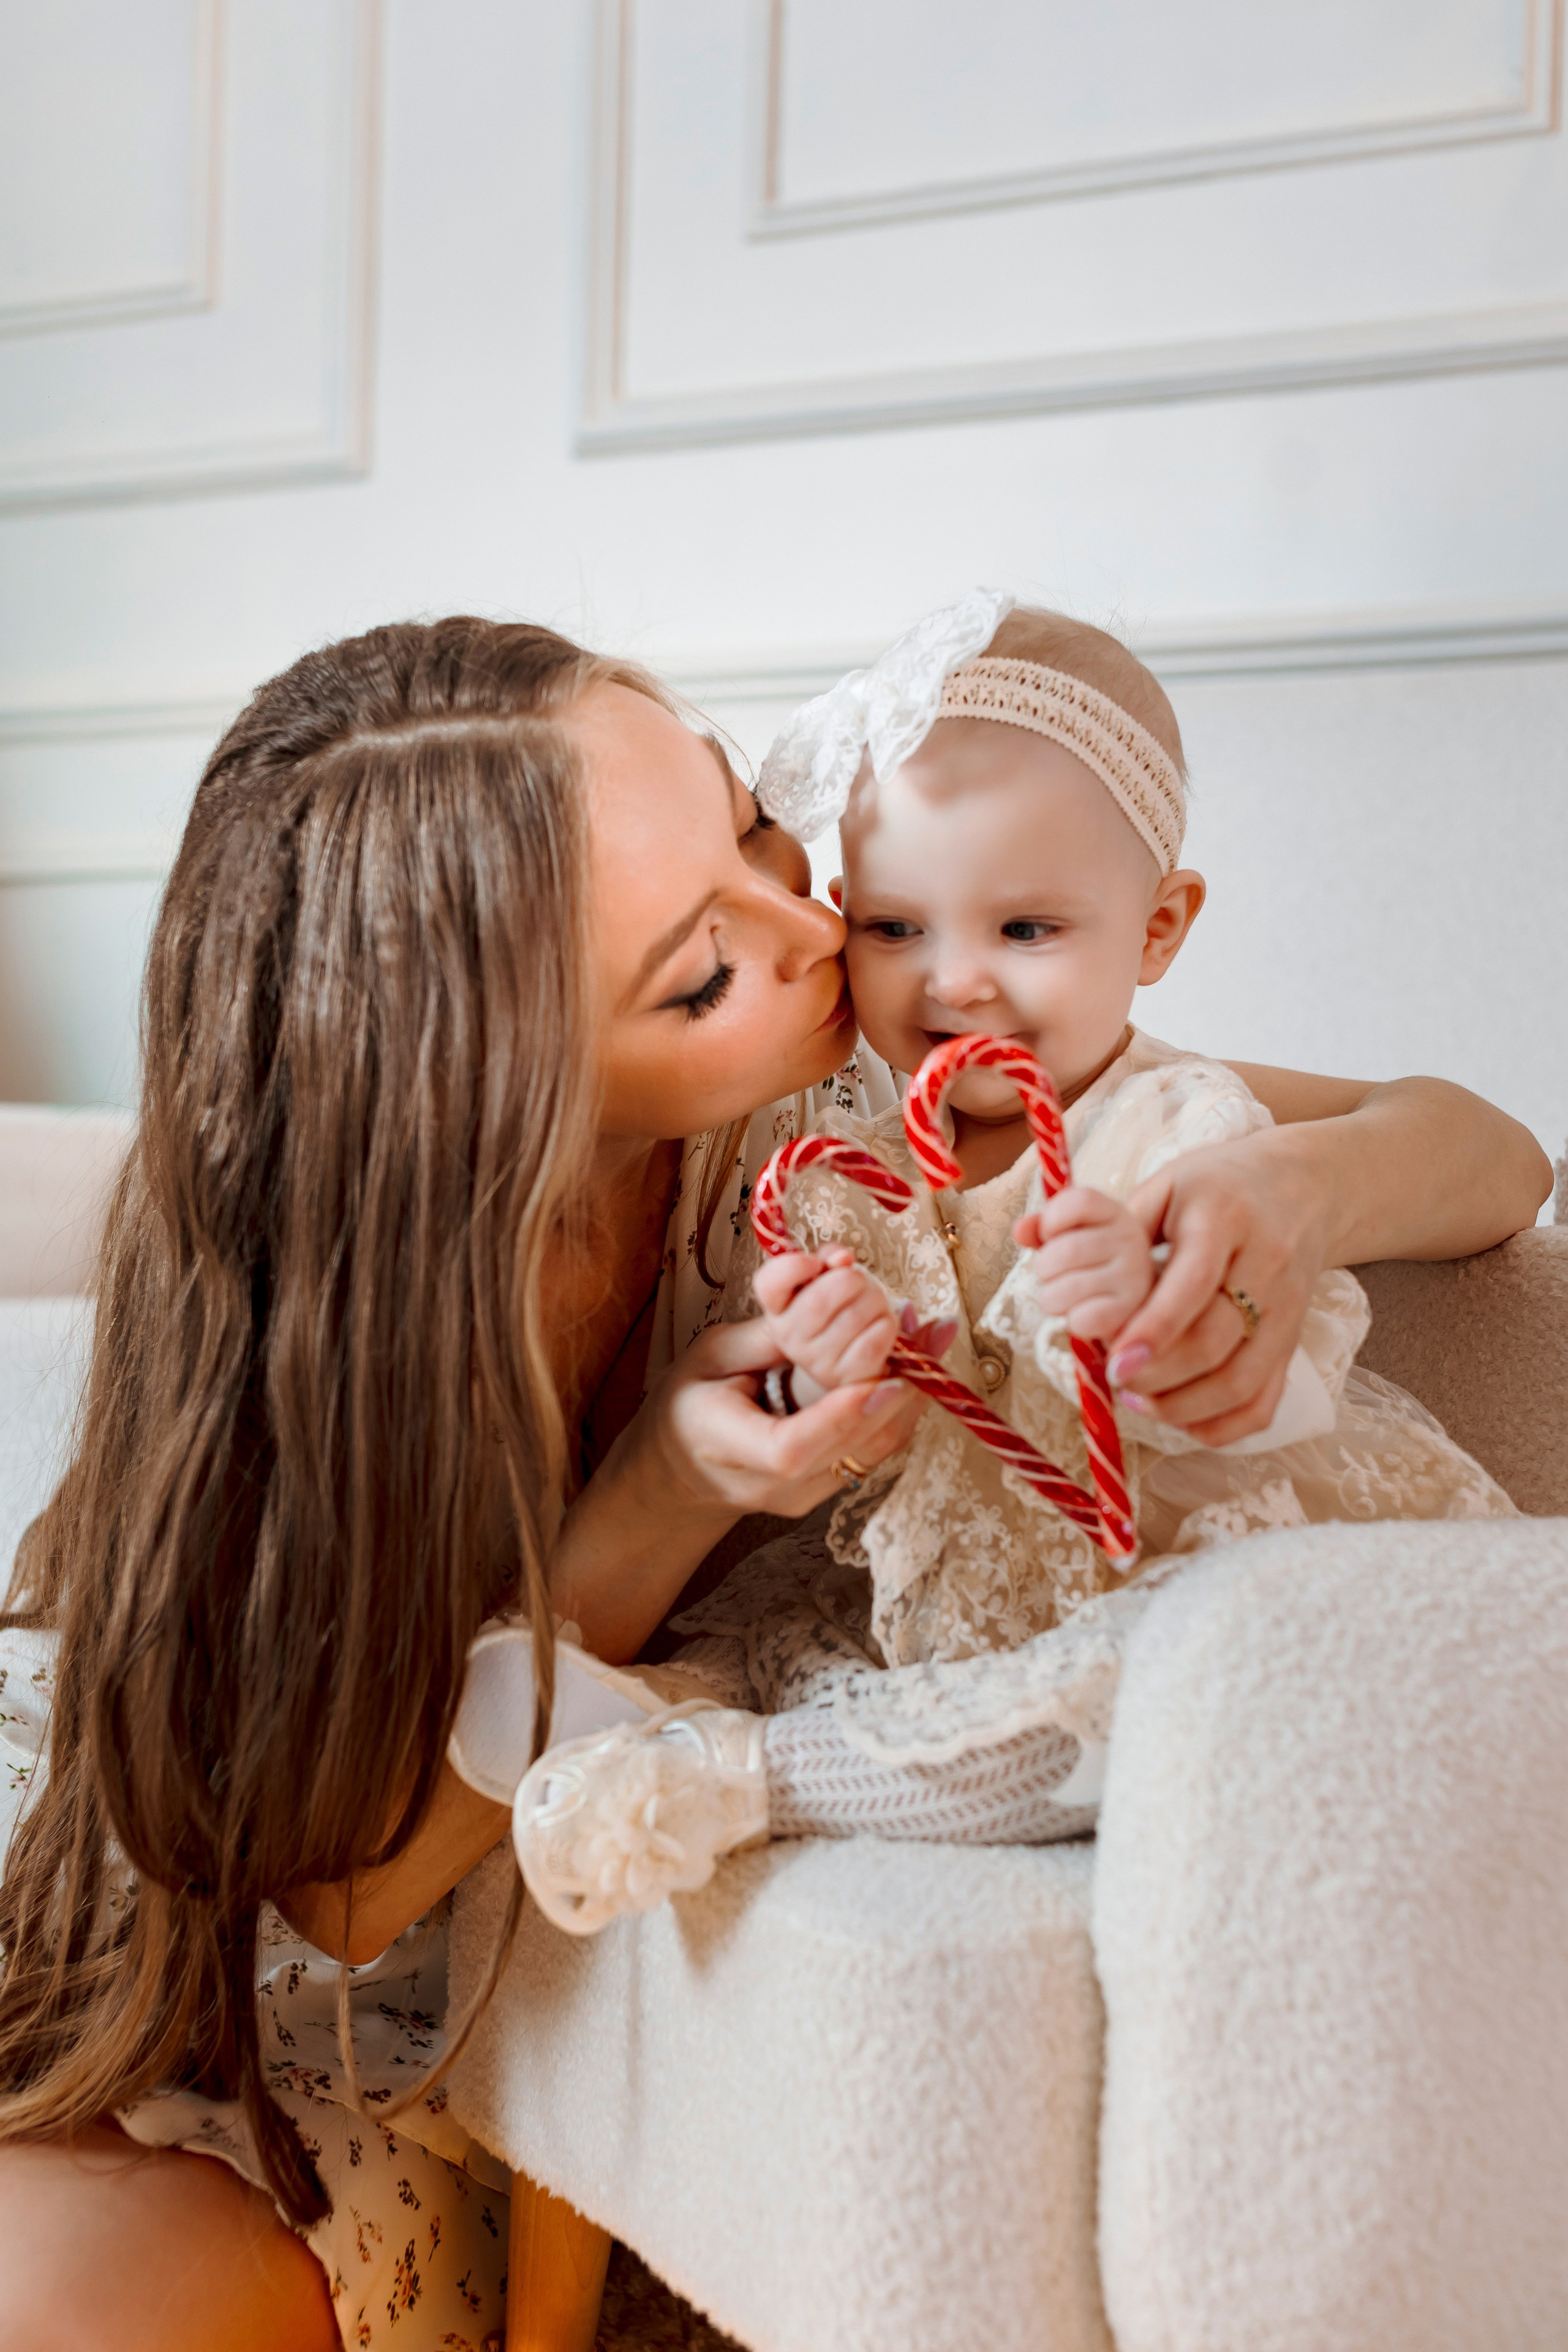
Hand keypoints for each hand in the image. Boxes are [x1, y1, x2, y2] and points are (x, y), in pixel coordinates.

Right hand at [650, 1313, 924, 1519]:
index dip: (840, 1417)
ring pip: (870, 1454)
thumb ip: (768, 1332)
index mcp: (725, 1445)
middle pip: (846, 1452)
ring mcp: (802, 1496)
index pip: (791, 1449)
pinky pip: (872, 1451)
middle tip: (916, 1334)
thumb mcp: (711, 1353)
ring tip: (930, 1336)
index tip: (881, 1380)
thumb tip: (826, 1288)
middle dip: (890, 1392)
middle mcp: (769, 1485)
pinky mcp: (826, 1489)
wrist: (679, 1468)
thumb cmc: (690, 1400)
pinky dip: (900, 1407)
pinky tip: (917, 1361)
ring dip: (908, 1395)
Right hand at [753, 1246, 956, 1393]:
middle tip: (861, 1283)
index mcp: (778, 1307)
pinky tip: (881, 1325)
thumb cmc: (837, 1311)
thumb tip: (843, 1258)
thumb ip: (829, 1259)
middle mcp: (790, 1337)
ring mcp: (817, 1361)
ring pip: (856, 1315)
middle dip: (854, 1280)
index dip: (794, 1266)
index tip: (815, 1263)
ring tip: (874, 1305)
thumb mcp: (825, 1279)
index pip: (770, 1282)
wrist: (845, 1363)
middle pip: (822, 1298)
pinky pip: (874, 1340)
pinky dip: (887, 1324)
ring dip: (877, 1301)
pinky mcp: (848, 1377)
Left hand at [1013, 1187, 1155, 1344]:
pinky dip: (1072, 1321)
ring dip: (1052, 1298)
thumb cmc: (1090, 1262)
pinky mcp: (1130, 1310)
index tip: (1049, 1235)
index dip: (1052, 1219)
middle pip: (1066, 1250)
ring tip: (1062, 1297)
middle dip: (1045, 1268)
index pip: (1080, 1201)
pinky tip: (1079, 1314)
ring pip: (1068, 1288)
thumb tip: (1020, 1229)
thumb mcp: (1069, 1235)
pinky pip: (1083, 1319)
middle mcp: (1130, 1239)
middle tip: (1052, 1275)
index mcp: (1113, 1213)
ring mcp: (1134, 1275)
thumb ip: (1042, 1228)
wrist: (1131, 1299)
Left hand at [1099, 1127, 1329, 1446]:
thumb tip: (1025, 1232)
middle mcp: (1266, 1266)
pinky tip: (1178, 1415)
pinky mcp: (1293, 1342)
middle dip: (1157, 1375)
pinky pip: (1263, 1402)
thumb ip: (1098, 1216)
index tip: (1113, 1360)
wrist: (1306, 1188)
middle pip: (1216, 1341)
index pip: (1195, 1280)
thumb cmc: (1220, 1186)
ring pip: (1241, 1382)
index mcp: (1226, 1216)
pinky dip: (1219, 1424)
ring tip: (1137, 1399)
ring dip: (1182, 1405)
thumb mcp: (1165, 1183)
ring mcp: (1287, 1310)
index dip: (1154, 1328)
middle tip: (1114, 1376)